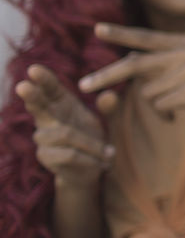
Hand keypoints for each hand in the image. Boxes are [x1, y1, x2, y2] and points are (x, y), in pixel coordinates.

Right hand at [15, 64, 116, 187]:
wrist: (92, 168)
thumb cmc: (94, 137)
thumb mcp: (104, 120)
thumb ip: (109, 107)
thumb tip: (109, 95)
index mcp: (61, 103)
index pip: (50, 88)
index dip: (43, 79)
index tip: (33, 69)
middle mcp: (48, 118)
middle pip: (38, 105)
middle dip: (32, 96)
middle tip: (22, 86)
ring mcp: (43, 138)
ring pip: (65, 134)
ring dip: (92, 144)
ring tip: (109, 152)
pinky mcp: (46, 157)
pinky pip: (69, 154)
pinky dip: (90, 158)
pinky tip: (102, 162)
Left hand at [80, 25, 184, 120]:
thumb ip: (163, 57)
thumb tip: (129, 57)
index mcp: (182, 42)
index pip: (145, 37)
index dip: (120, 33)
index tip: (97, 29)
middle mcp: (183, 54)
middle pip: (133, 65)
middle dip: (105, 76)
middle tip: (83, 85)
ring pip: (147, 93)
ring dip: (155, 104)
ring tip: (174, 105)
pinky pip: (160, 107)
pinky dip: (165, 114)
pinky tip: (181, 112)